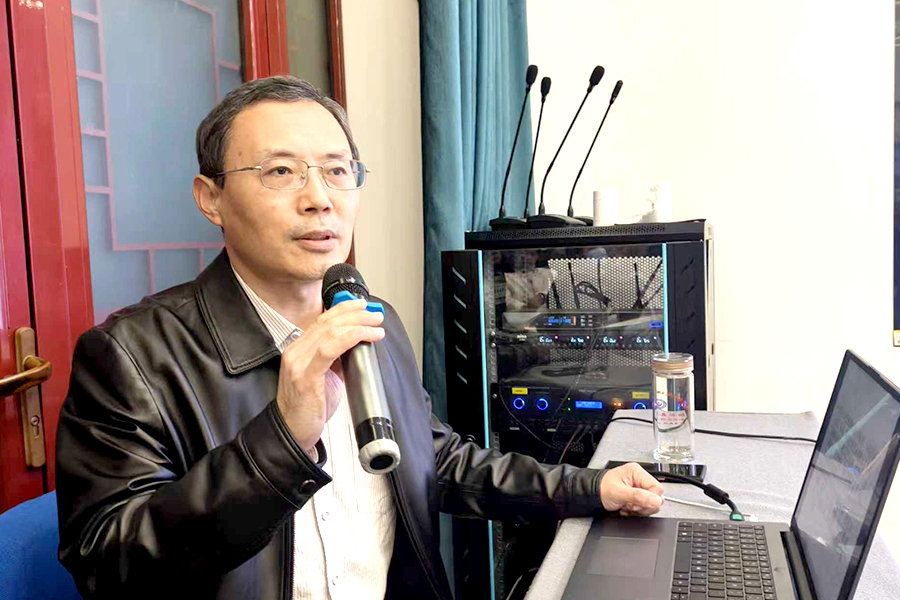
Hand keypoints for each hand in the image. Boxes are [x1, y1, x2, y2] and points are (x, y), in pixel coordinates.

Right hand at [276, 299, 384, 452]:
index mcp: (299, 349)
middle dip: (355, 314)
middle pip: (328, 322)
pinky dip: (351, 338)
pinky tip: (365, 337)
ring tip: (376, 326)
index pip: (322, 321)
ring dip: (358, 324)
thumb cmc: (308, 408)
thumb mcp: (324, 377)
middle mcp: (296, 351)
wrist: (292, 432)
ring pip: (330, 331)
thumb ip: (335, 359)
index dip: (343, 309)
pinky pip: (329, 348)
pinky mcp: (305, 376)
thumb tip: (356, 345)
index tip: (362, 306)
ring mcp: (298, 362)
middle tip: (375, 315)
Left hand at [599, 462, 663, 516]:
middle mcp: (639, 478)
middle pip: (655, 497)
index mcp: (637, 472)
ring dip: (638, 509)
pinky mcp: (636, 496)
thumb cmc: (601, 489)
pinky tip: (626, 508)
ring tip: (626, 506)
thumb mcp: (619, 493)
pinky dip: (635, 511)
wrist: (592, 494)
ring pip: (650, 504)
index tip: (638, 505)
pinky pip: (644, 507)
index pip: (657, 488)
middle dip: (643, 505)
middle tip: (630, 505)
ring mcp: (638, 487)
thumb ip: (638, 496)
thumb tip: (656, 500)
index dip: (651, 500)